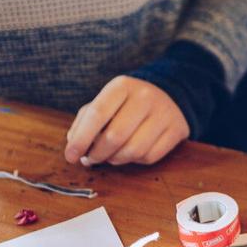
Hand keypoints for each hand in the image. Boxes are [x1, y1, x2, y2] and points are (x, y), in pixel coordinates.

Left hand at [65, 76, 188, 165]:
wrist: (166, 97)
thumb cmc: (126, 105)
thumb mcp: (104, 103)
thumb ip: (84, 122)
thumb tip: (74, 146)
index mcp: (122, 85)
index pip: (98, 113)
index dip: (81, 139)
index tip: (70, 156)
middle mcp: (145, 96)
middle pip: (115, 136)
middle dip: (97, 154)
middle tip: (90, 159)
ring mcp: (164, 113)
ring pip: (133, 151)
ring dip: (115, 160)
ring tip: (109, 156)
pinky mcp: (177, 130)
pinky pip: (149, 157)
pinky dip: (135, 161)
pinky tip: (131, 152)